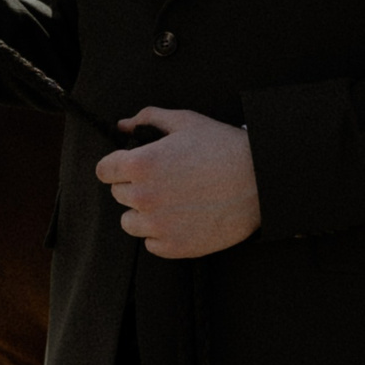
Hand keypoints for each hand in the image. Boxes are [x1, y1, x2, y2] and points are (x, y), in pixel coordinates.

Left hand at [94, 108, 261, 258]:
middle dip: (135, 186)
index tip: (131, 166)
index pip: (104, 171)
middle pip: (119, 194)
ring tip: (172, 201)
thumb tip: (123, 125)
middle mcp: (144, 196)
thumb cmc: (224, 148)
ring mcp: (158, 225)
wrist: (260, 182)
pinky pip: (151, 243)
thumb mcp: (185, 122)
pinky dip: (162, 233)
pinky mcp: (175, 247)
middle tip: (164, 179)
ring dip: (144, 212)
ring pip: (130, 222)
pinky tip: (182, 218)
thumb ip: (148, 118)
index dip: (118, 165)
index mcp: (141, 164)